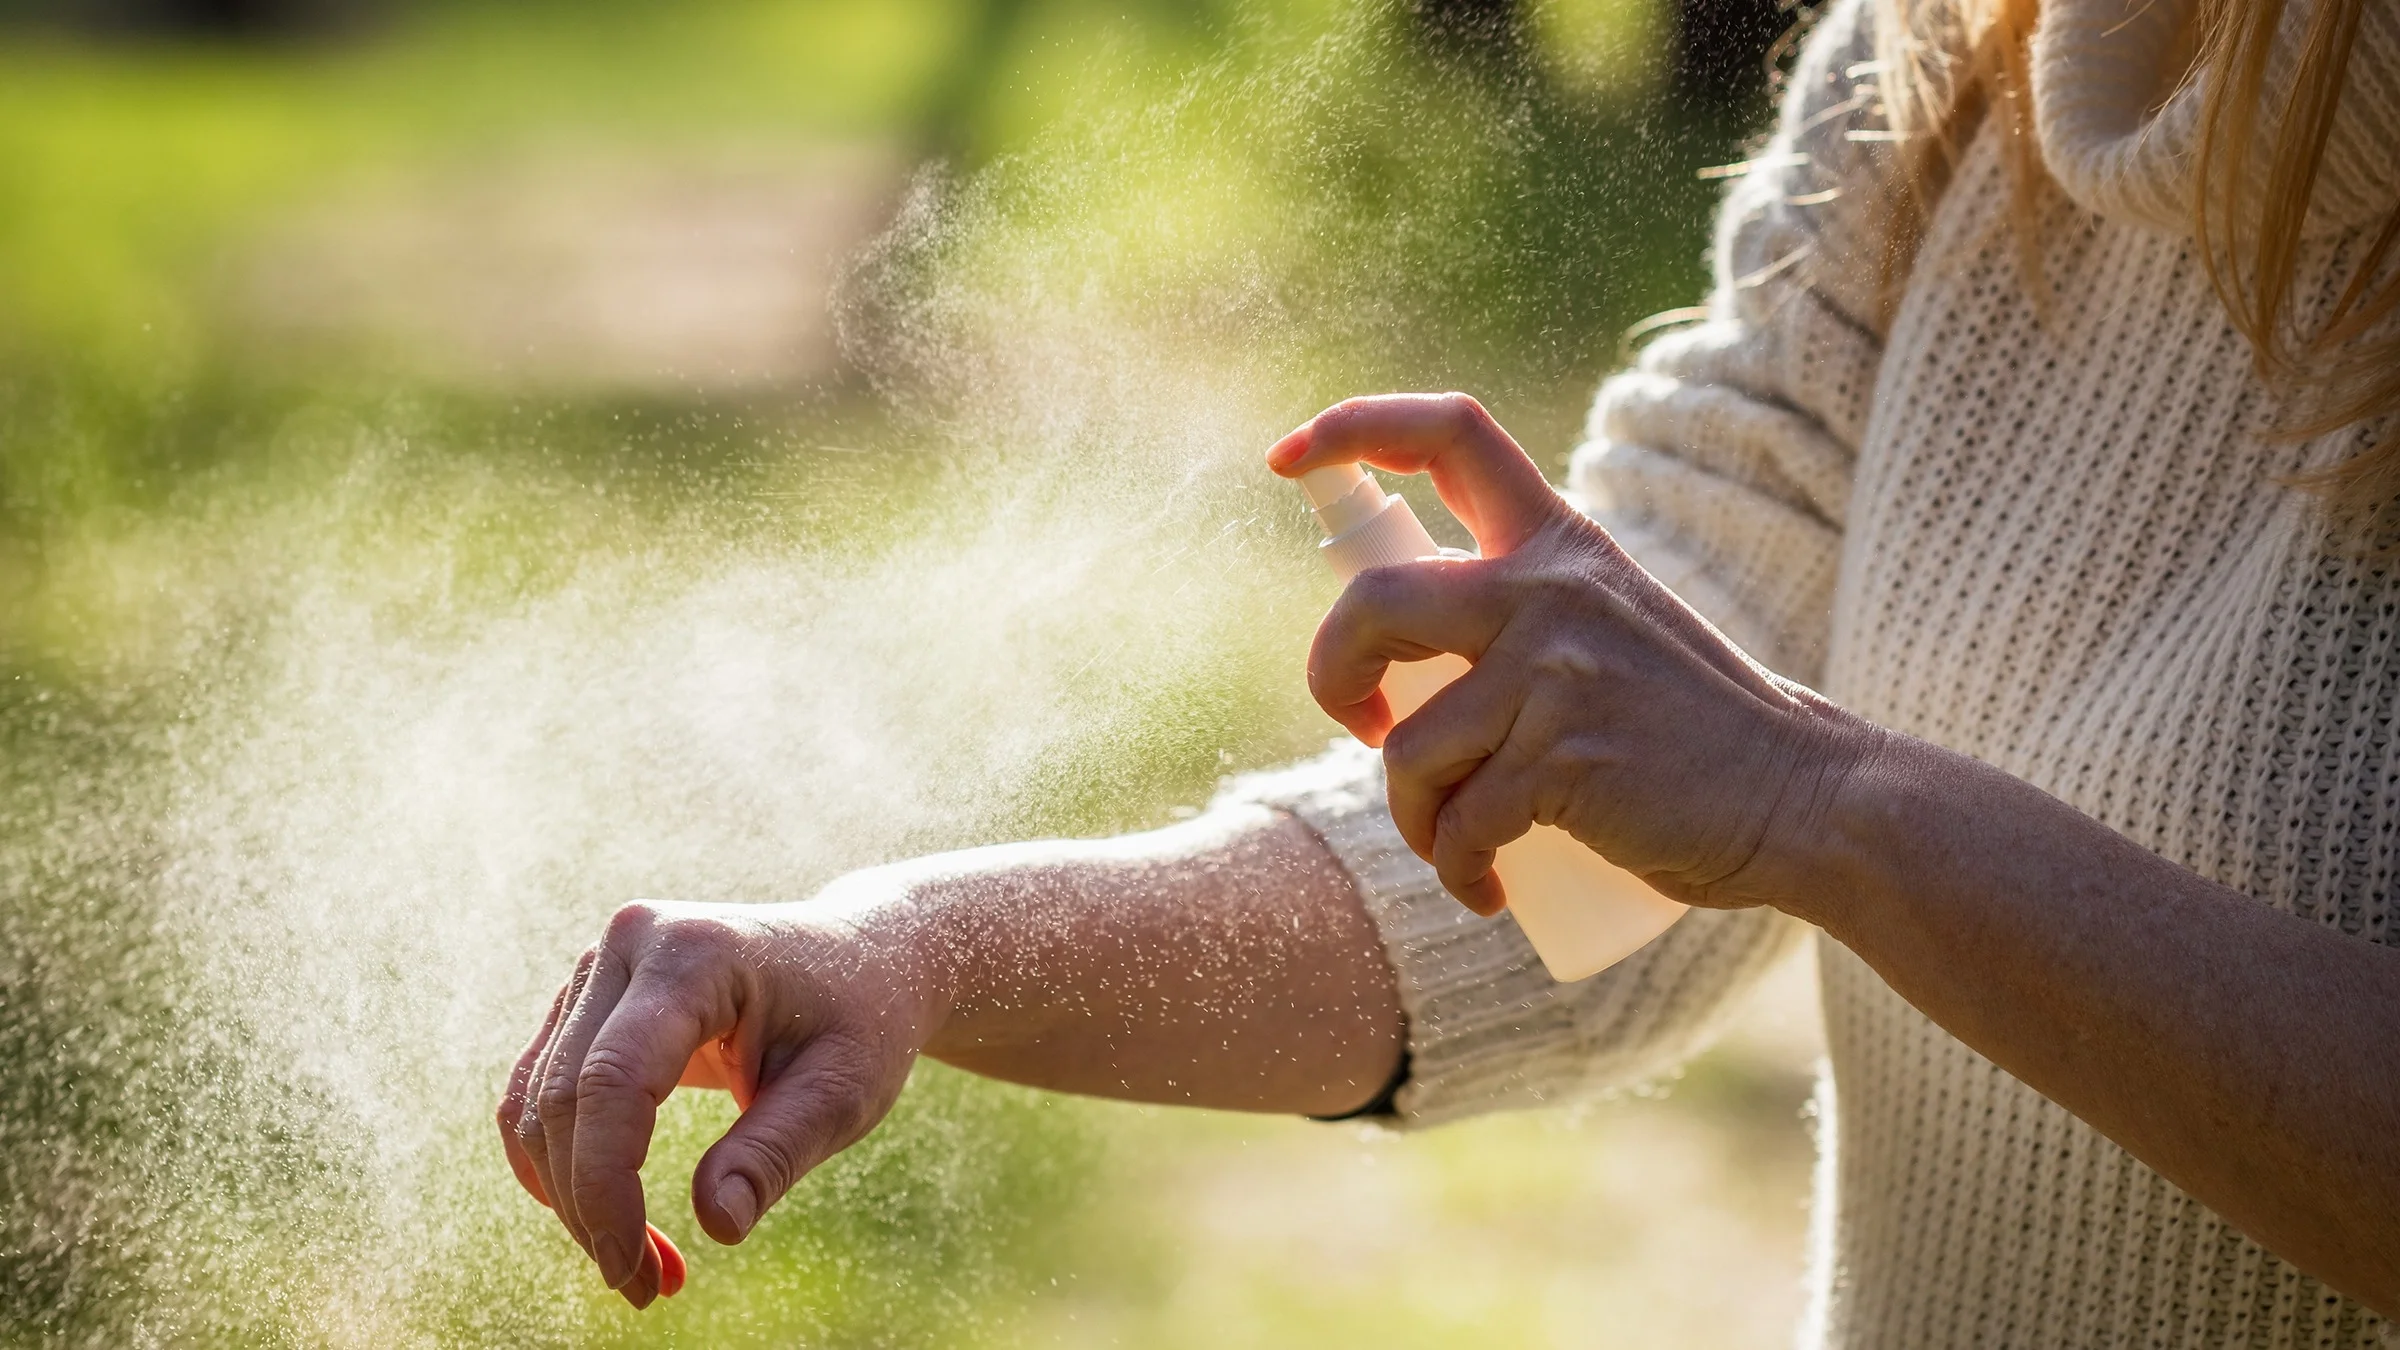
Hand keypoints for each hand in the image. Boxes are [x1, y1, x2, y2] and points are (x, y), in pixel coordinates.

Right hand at [496, 889, 946, 1307]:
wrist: (866, 959)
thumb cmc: (861, 1020)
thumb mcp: (842, 1091)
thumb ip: (774, 1153)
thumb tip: (716, 1225)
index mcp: (695, 953)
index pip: (613, 1081)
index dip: (606, 1185)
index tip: (635, 1272)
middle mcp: (632, 943)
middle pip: (564, 1098)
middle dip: (590, 1209)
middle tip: (646, 1289)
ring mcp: (602, 966)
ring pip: (539, 1102)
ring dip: (572, 1199)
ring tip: (643, 1268)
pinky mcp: (590, 999)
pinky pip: (542, 1092)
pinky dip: (564, 1166)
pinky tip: (608, 1223)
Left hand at [1268, 392, 1879, 916]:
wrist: (1804, 799)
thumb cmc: (1692, 730)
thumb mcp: (1610, 627)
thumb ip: (1525, 615)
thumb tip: (1401, 659)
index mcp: (1561, 542)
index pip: (1450, 434)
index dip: (1353, 428)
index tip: (1286, 459)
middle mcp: (1552, 588)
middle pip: (1374, 600)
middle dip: (1333, 673)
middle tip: (1363, 725)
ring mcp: (1557, 671)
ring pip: (1409, 746)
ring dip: (1412, 816)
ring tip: (1456, 845)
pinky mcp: (1564, 758)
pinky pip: (1458, 823)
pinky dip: (1456, 869)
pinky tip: (1486, 889)